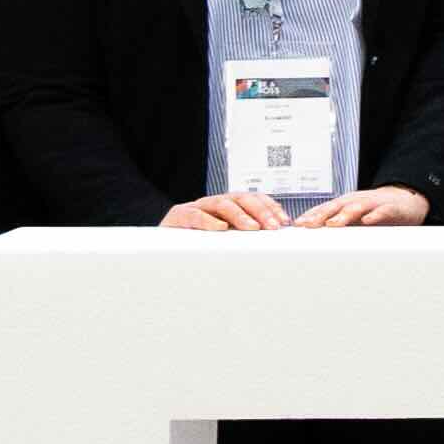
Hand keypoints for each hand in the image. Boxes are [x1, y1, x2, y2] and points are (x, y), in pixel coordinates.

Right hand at [159, 192, 290, 232]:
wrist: (159, 244)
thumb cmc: (194, 243)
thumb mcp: (223, 239)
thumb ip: (242, 236)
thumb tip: (272, 243)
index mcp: (226, 206)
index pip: (253, 199)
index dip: (270, 207)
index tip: (284, 221)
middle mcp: (213, 203)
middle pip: (242, 198)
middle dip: (261, 211)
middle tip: (273, 226)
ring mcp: (196, 207)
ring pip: (222, 204)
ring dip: (241, 216)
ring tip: (253, 228)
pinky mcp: (178, 216)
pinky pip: (195, 216)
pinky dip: (209, 221)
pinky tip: (220, 228)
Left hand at [295, 187, 432, 228]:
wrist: (406, 200)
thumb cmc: (376, 211)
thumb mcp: (354, 217)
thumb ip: (337, 224)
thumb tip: (313, 236)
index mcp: (346, 204)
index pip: (325, 208)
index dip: (311, 215)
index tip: (298, 225)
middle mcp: (357, 201)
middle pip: (337, 206)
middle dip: (322, 215)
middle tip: (309, 224)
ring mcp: (374, 204)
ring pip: (358, 207)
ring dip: (345, 215)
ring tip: (333, 224)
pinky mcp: (392, 208)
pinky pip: (383, 211)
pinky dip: (375, 215)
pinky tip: (368, 221)